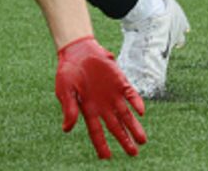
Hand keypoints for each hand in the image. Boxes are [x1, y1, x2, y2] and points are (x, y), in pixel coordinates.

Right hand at [55, 37, 146, 159]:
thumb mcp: (64, 90)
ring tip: (142, 140)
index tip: (106, 157)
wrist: (78, 49)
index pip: (96, 131)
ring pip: (126, 115)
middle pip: (116, 127)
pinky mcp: (120, 82)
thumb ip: (68, 108)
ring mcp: (113, 94)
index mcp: (88, 109)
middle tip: (133, 153)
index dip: (101, 144)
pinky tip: (140, 111)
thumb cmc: (68, 70)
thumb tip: (67, 129)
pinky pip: (131, 94)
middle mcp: (103, 105)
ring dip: (134, 127)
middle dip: (125, 140)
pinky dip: (136, 102)